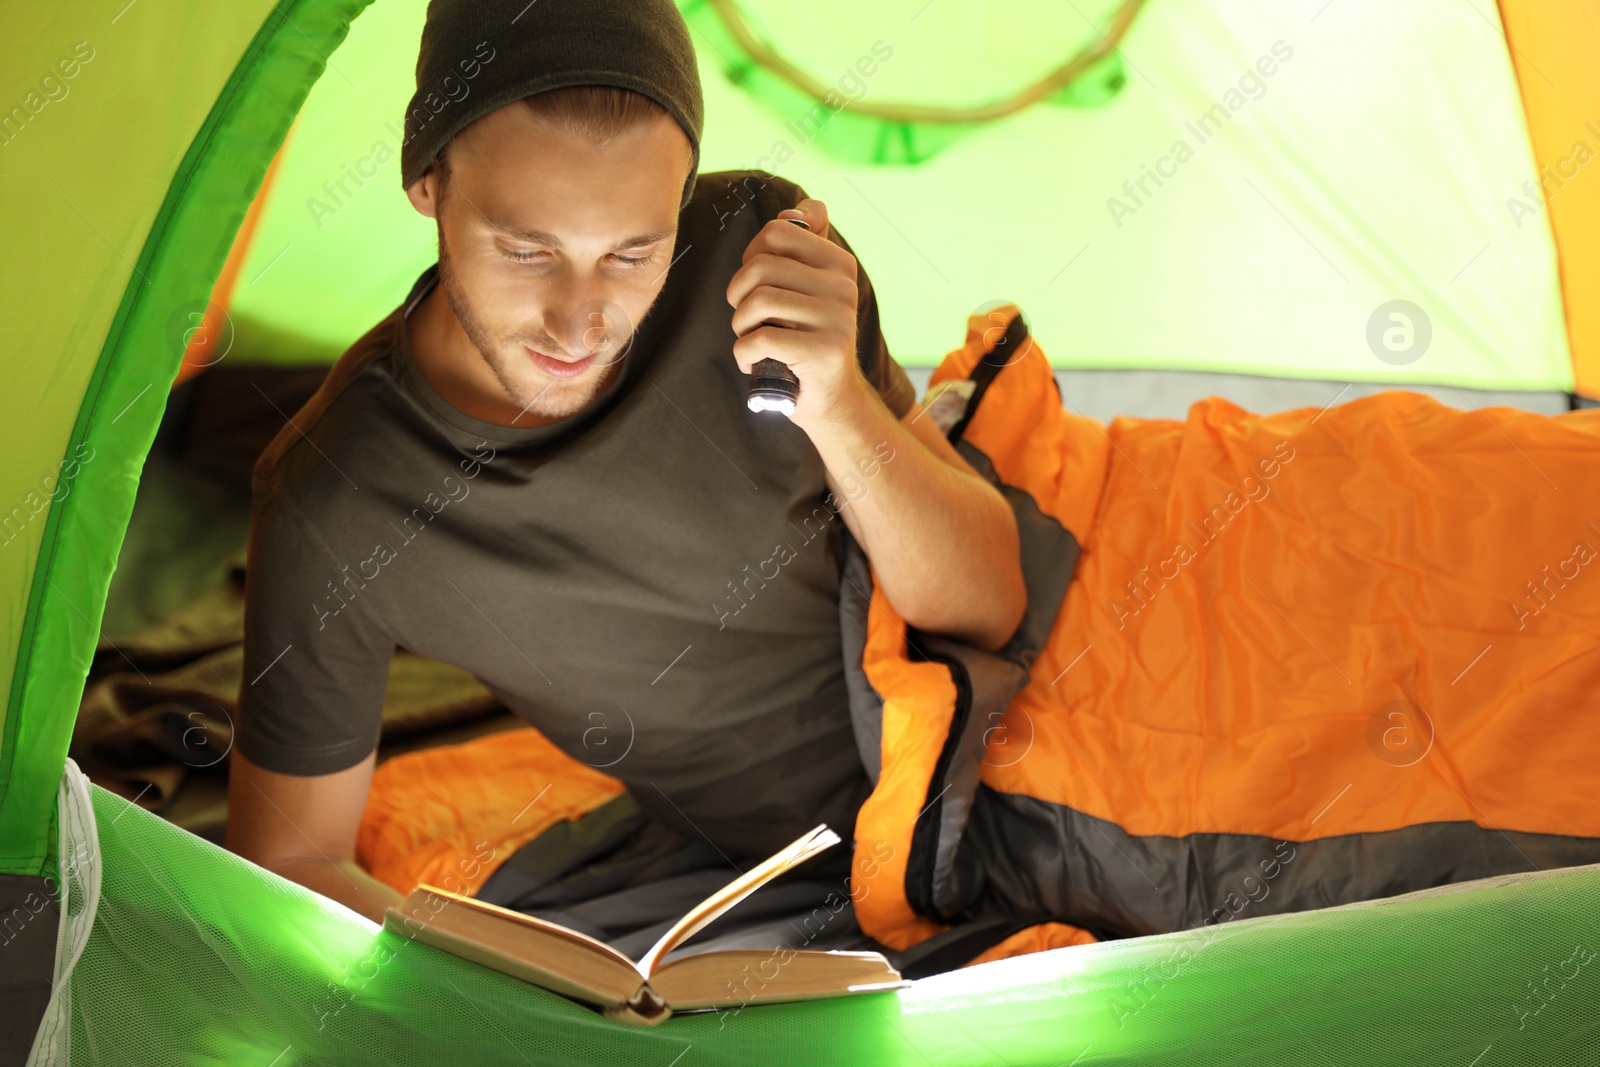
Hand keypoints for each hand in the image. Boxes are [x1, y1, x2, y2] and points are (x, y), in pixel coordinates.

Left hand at [726, 199, 871, 430]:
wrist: (830, 400)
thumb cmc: (807, 340)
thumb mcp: (810, 289)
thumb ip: (810, 244)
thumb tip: (809, 206)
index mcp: (838, 264)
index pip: (776, 232)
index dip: (750, 258)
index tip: (754, 287)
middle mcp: (843, 287)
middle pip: (760, 267)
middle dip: (739, 296)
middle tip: (747, 319)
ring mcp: (837, 319)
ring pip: (758, 302)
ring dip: (740, 326)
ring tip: (751, 339)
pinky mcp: (824, 352)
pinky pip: (760, 339)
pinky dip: (743, 354)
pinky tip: (753, 362)